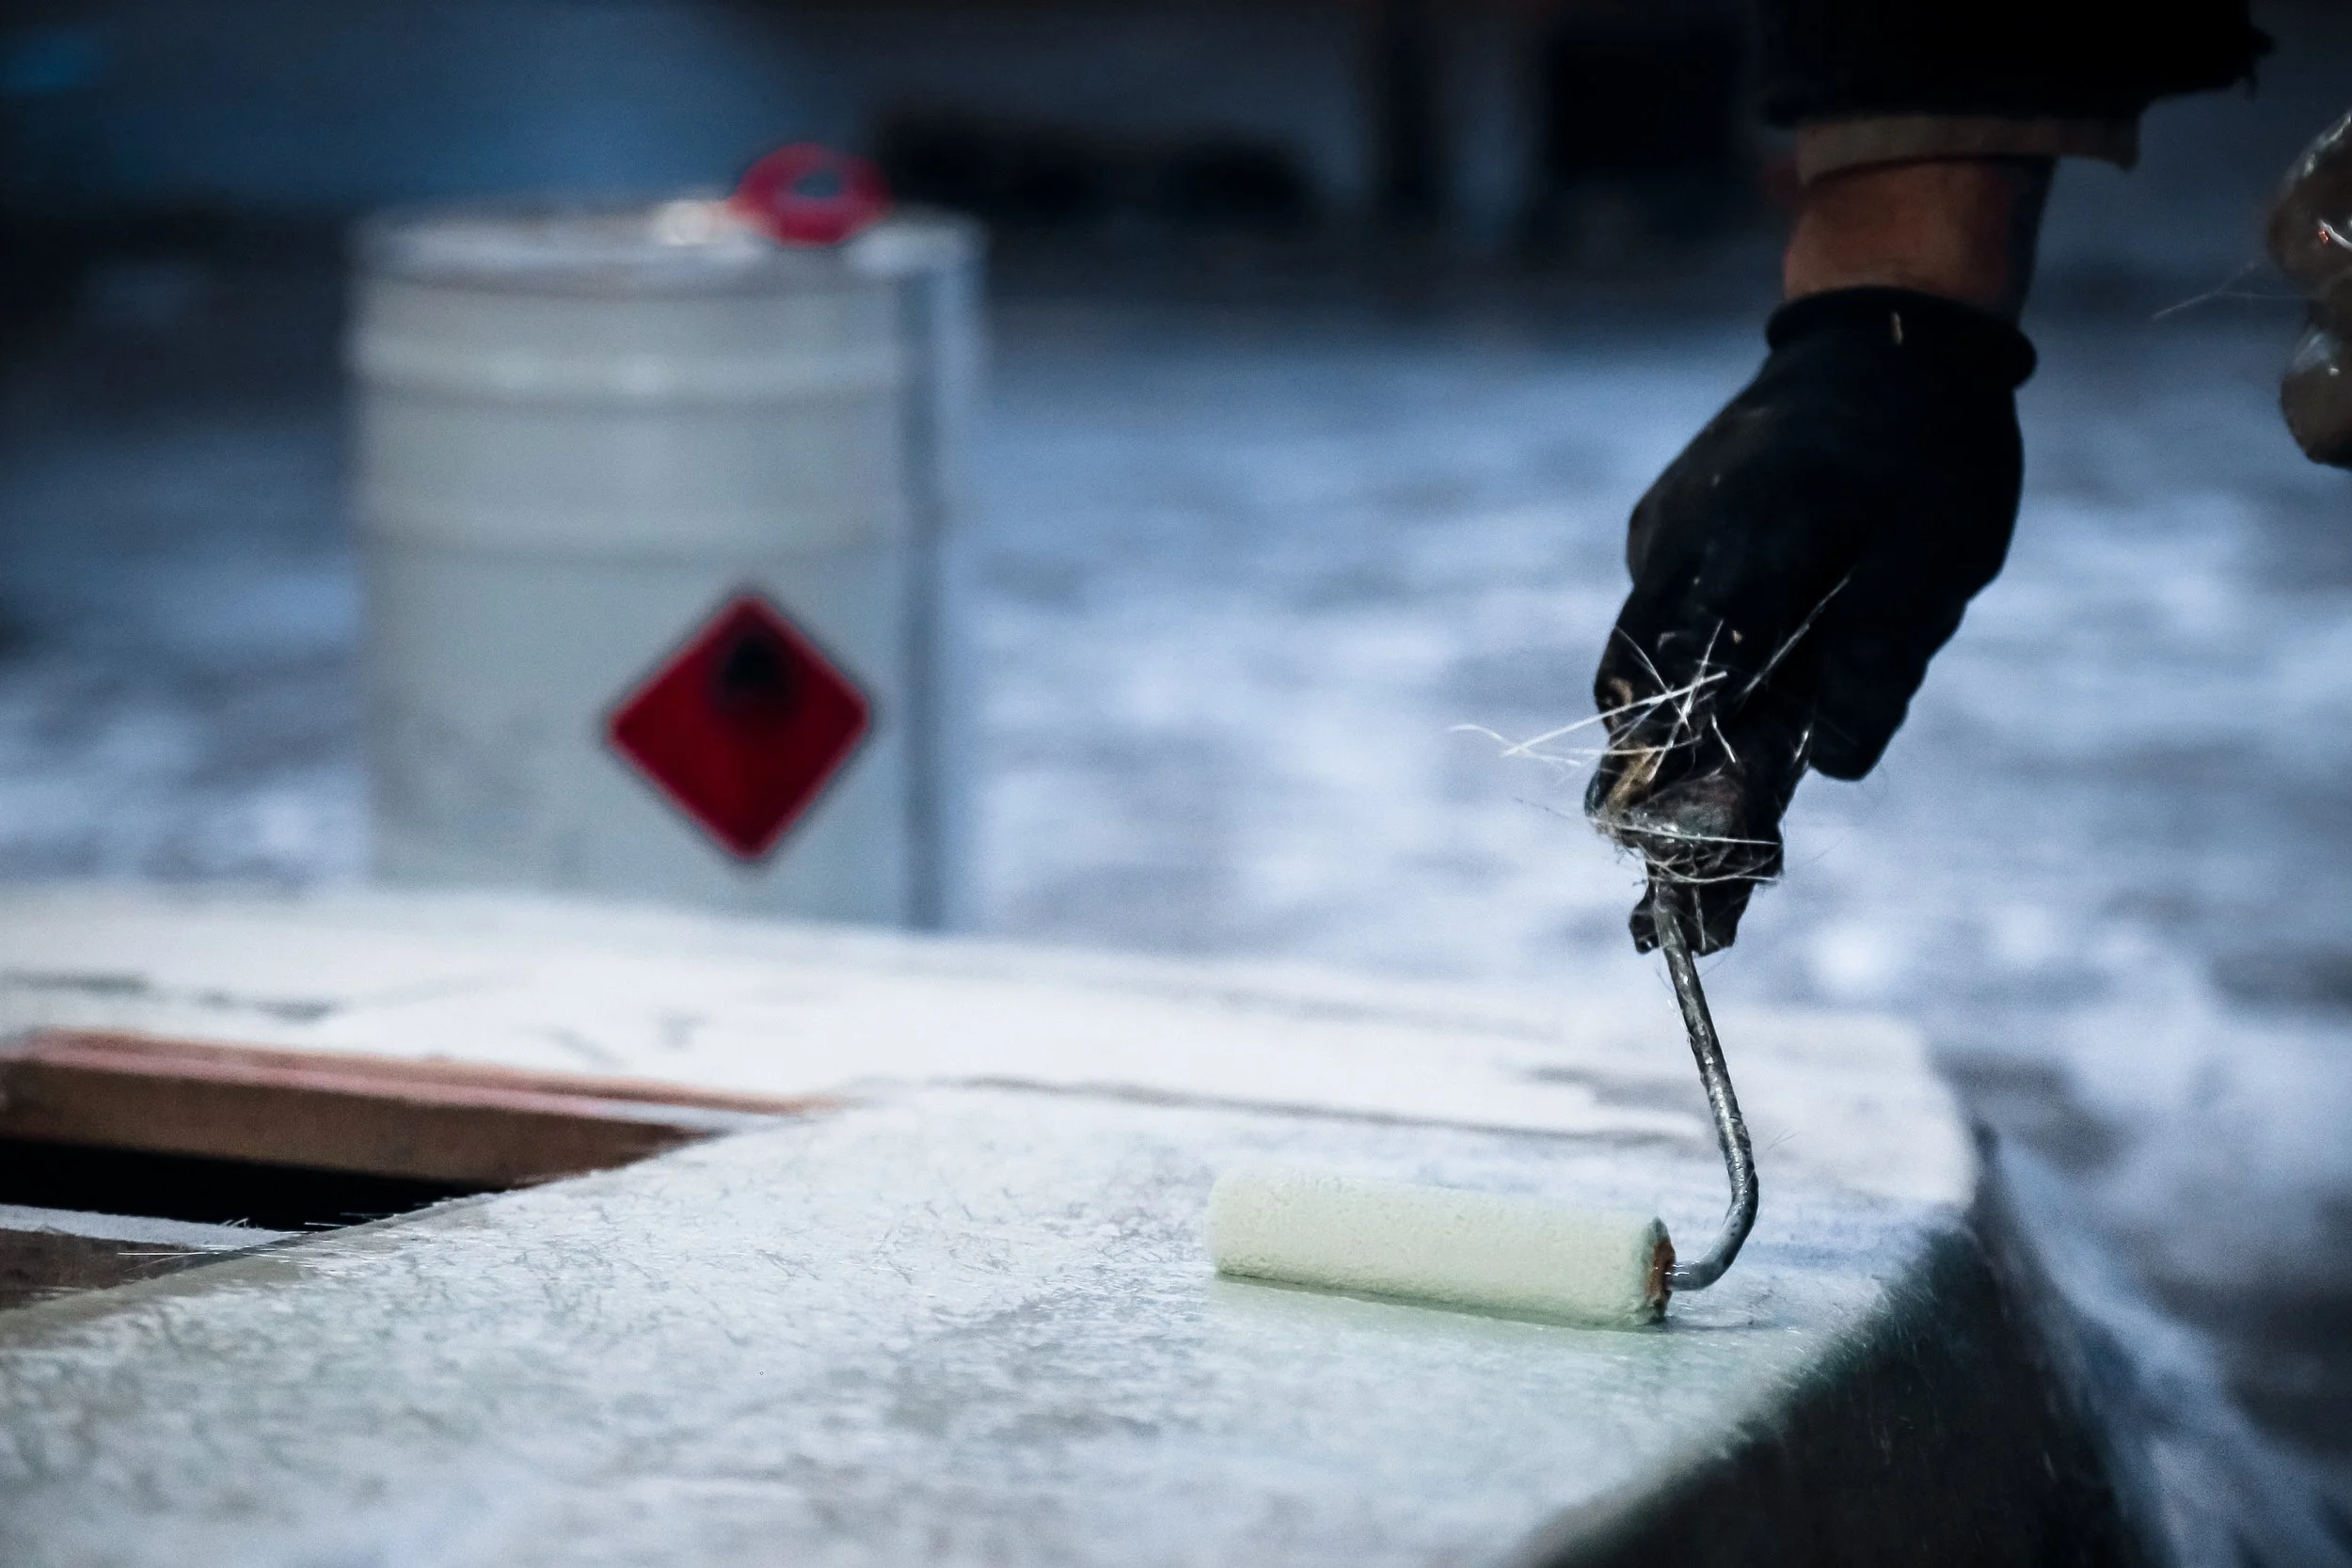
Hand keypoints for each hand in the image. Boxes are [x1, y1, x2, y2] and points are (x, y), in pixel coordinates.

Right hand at [1585, 286, 2034, 953]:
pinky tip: (1716, 722)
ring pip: (1642, 673)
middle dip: (1654, 821)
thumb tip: (1836, 767)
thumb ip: (1879, 660)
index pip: (1692, 712)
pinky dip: (1683, 687)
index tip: (1681, 908)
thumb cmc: (1929, 450)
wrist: (1883, 329)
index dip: (1684, 817)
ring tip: (1673, 858)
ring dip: (1664, 762)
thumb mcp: (1936, 559)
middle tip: (1669, 924)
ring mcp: (1660, 541)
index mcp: (1742, 559)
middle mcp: (1676, 553)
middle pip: (1641, 709)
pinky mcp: (1663, 531)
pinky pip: (1665, 625)